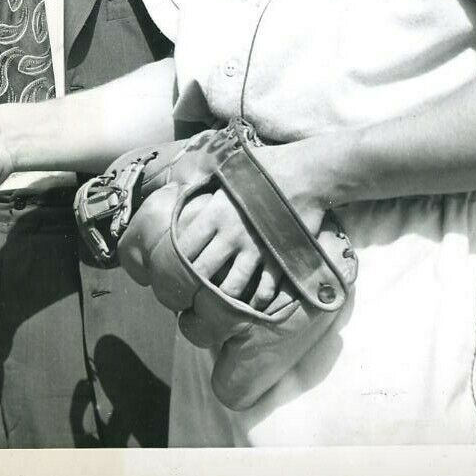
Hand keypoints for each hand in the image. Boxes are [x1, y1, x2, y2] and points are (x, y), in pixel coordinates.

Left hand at [174, 141, 327, 309]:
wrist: (305, 175)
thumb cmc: (265, 169)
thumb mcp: (228, 174)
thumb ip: (208, 190)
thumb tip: (186, 190)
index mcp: (215, 212)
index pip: (183, 248)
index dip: (173, 263)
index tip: (171, 271)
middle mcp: (231, 234)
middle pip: (201, 272)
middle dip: (191, 287)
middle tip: (187, 296)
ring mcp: (256, 249)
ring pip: (230, 288)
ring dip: (221, 300)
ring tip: (216, 306)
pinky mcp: (278, 259)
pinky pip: (263, 290)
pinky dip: (255, 303)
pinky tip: (249, 306)